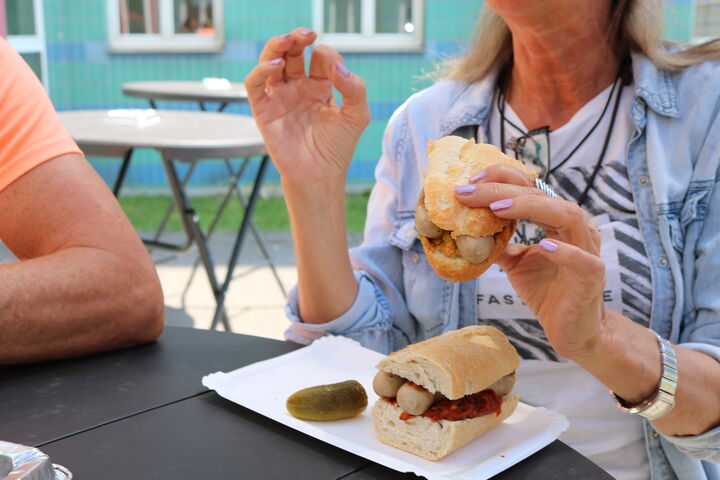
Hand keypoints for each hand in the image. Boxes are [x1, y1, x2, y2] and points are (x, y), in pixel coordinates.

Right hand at [244, 28, 369, 185]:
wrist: (320, 175)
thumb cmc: (338, 148)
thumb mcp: (357, 115)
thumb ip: (354, 88)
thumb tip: (338, 67)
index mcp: (320, 86)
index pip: (320, 58)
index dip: (327, 56)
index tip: (335, 70)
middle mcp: (298, 88)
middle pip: (292, 52)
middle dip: (297, 39)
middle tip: (306, 34)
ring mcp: (280, 97)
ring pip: (270, 61)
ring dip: (277, 46)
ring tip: (288, 40)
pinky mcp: (264, 109)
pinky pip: (255, 84)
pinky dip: (261, 70)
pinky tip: (276, 66)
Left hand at [455, 165, 606, 358]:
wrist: (574, 330)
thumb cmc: (547, 291)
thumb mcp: (515, 263)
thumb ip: (498, 244)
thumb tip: (467, 229)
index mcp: (556, 220)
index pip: (531, 187)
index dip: (502, 179)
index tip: (470, 182)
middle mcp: (574, 228)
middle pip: (543, 196)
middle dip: (504, 190)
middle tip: (472, 190)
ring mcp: (587, 251)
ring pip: (568, 216)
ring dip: (532, 208)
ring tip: (499, 208)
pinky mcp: (593, 278)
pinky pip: (584, 261)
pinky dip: (564, 251)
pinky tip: (543, 245)